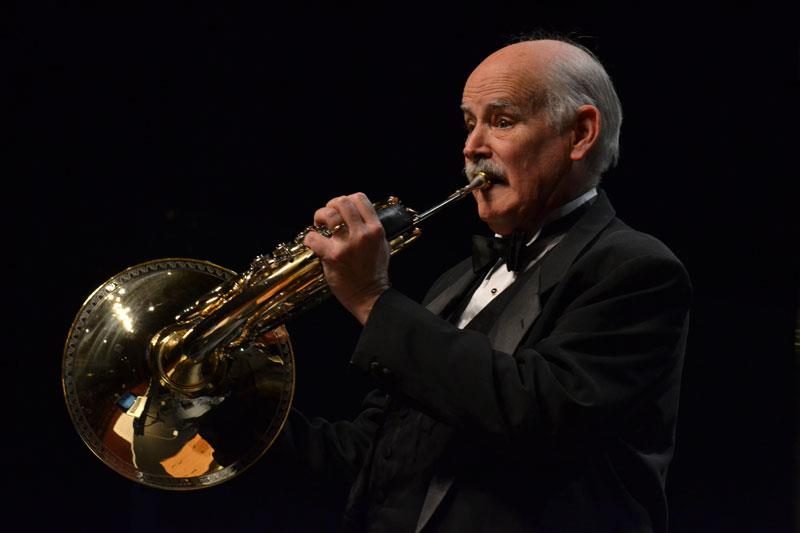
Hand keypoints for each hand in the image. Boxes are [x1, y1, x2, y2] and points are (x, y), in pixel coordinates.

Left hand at [303, 193, 390, 324]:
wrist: (370, 296)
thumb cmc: (375, 273)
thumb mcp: (382, 245)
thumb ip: (371, 229)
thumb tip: (357, 215)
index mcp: (376, 230)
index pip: (360, 199)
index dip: (347, 199)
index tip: (341, 208)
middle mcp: (362, 234)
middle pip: (342, 202)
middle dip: (330, 205)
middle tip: (327, 215)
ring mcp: (347, 244)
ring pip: (328, 215)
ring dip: (319, 217)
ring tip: (319, 226)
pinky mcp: (332, 256)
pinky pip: (313, 237)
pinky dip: (310, 238)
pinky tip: (313, 243)